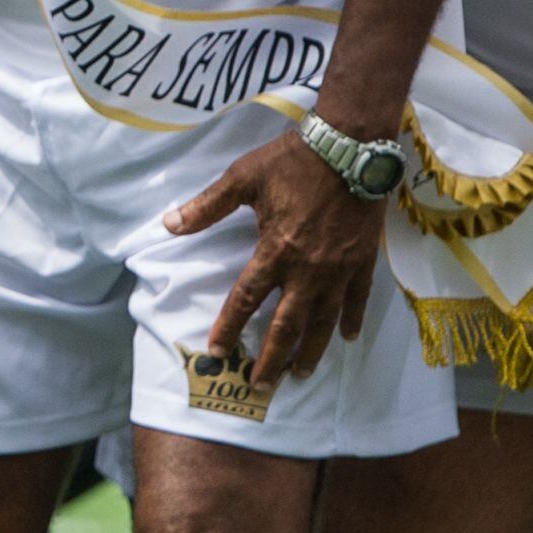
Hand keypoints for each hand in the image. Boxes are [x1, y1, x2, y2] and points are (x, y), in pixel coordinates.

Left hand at [165, 127, 383, 379]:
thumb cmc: (293, 160)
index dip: (230, 326)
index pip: (246, 298)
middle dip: (272, 358)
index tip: (218, 351)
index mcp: (275, 250)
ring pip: (323, 321)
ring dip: (310, 350)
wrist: (350, 146)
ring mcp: (339, 268)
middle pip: (287, 324)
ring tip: (300, 375)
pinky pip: (358, 299)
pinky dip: (352, 321)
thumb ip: (207, 206)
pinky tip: (346, 339)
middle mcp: (308, 269)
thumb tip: (168, 224)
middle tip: (261, 386)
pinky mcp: (364, 260)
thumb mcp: (243, 178)